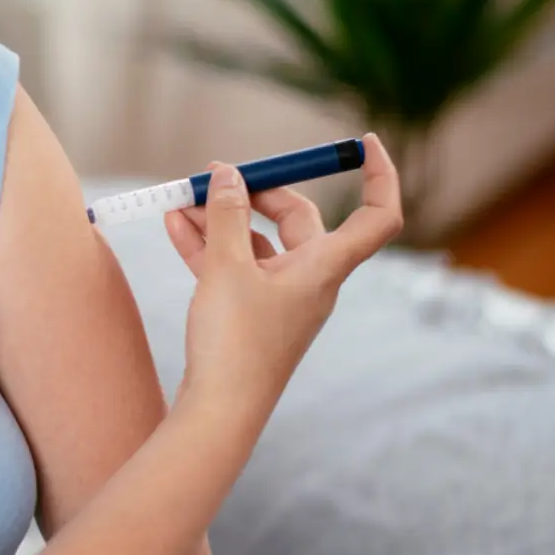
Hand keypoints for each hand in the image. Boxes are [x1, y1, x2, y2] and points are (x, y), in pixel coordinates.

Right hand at [165, 132, 402, 413]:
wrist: (218, 412)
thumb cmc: (235, 344)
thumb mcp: (226, 268)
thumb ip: (228, 215)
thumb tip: (230, 174)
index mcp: (324, 267)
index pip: (376, 216)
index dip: (378, 176)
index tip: (364, 141)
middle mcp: (310, 280)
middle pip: (295, 219)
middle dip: (253, 193)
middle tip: (214, 175)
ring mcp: (280, 299)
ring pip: (256, 244)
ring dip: (220, 219)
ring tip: (179, 198)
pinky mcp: (251, 315)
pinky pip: (235, 268)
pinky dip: (209, 246)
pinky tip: (175, 226)